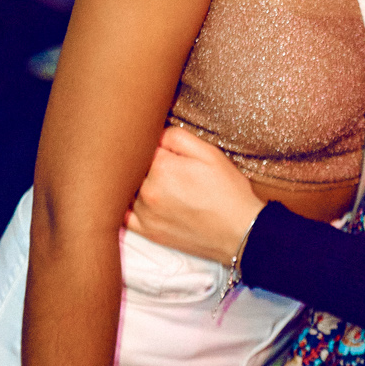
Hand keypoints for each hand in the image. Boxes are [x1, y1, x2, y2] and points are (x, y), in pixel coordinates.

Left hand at [127, 126, 264, 261]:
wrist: (241, 231)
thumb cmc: (228, 191)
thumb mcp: (210, 153)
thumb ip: (177, 137)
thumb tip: (155, 134)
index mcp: (162, 167)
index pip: (141, 145)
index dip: (149, 142)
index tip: (157, 145)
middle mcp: (148, 190)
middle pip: (130, 167)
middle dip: (139, 161)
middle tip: (154, 160)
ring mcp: (145, 213)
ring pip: (126, 190)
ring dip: (132, 182)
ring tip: (150, 180)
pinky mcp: (148, 231)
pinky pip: (123, 216)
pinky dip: (125, 205)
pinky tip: (135, 199)